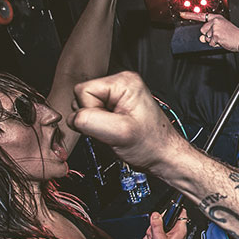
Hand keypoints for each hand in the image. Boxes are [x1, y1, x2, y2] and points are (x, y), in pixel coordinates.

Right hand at [71, 71, 185, 173]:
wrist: (163, 156)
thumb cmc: (151, 144)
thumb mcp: (119, 132)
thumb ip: (90, 120)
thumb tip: (74, 117)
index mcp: (123, 82)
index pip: (82, 91)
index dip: (90, 112)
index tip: (110, 124)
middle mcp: (120, 84)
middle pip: (81, 98)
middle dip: (92, 119)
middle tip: (113, 130)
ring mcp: (117, 96)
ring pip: (85, 109)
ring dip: (95, 125)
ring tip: (115, 131)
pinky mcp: (115, 107)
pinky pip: (92, 116)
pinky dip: (98, 128)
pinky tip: (114, 132)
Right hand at [142, 209, 187, 238]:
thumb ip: (157, 225)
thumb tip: (156, 215)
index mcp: (180, 229)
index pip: (180, 212)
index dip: (171, 209)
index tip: (164, 212)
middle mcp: (175, 232)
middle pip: (162, 220)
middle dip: (154, 228)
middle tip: (154, 236)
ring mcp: (169, 236)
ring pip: (156, 228)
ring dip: (150, 236)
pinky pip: (153, 236)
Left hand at [181, 12, 238, 52]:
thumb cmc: (233, 36)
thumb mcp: (220, 31)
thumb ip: (209, 33)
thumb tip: (201, 38)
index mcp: (217, 18)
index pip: (201, 16)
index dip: (190, 15)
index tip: (181, 14)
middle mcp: (215, 21)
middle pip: (202, 31)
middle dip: (209, 36)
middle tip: (220, 36)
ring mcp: (215, 27)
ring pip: (206, 38)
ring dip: (213, 41)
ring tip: (223, 39)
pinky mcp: (216, 35)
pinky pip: (210, 43)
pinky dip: (216, 45)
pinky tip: (223, 41)